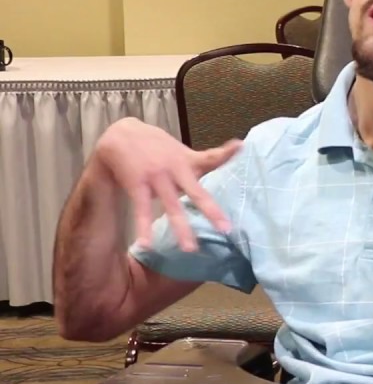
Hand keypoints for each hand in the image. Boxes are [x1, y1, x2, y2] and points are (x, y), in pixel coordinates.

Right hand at [94, 118, 241, 251]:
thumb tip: (238, 149)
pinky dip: (143, 228)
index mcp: (188, 161)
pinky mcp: (137, 186)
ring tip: (190, 249)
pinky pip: (142, 210)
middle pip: (197, 192)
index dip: (227, 153)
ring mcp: (157, 178)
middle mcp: (175, 169)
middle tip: (226, 229)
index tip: (240, 148)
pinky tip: (147, 245)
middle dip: (211, 211)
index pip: (212, 157)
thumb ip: (206, 159)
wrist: (121, 134)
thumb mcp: (182, 151)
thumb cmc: (158, 148)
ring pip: (172, 207)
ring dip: (181, 228)